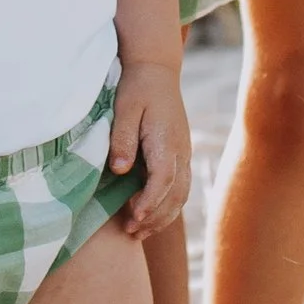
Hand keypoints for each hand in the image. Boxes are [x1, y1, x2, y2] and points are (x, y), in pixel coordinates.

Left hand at [107, 62, 191, 238]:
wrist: (157, 71)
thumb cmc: (137, 87)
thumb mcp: (124, 108)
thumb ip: (122, 139)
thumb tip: (120, 170)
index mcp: (166, 139)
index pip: (164, 179)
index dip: (150, 201)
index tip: (133, 217)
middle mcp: (180, 150)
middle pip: (176, 194)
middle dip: (155, 217)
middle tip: (131, 232)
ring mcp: (183, 154)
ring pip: (181, 195)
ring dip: (163, 216)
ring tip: (138, 232)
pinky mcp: (180, 155)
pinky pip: (180, 188)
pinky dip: (168, 206)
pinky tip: (150, 216)